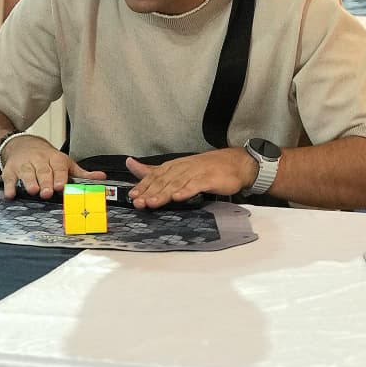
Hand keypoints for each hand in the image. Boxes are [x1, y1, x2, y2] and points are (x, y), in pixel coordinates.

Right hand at [0, 135, 105, 198]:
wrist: (23, 145)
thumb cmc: (47, 158)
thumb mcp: (65, 163)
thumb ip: (82, 173)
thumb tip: (102, 177)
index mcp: (54, 159)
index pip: (58, 167)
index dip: (60, 176)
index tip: (61, 185)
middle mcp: (39, 161)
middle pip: (43, 171)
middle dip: (45, 181)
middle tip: (47, 192)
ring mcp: (24, 165)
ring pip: (27, 173)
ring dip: (29, 182)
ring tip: (33, 190)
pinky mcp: (11, 171)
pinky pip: (9, 179)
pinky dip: (9, 187)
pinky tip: (11, 194)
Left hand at [126, 149, 256, 208]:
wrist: (235, 163)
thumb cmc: (205, 168)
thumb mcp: (177, 168)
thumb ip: (153, 170)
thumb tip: (130, 164)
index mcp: (174, 166)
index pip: (155, 175)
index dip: (143, 186)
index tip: (133, 196)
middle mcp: (183, 168)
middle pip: (164, 181)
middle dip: (150, 192)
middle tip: (139, 202)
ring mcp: (196, 173)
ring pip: (177, 183)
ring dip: (164, 193)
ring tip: (153, 203)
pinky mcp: (209, 179)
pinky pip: (196, 185)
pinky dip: (187, 190)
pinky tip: (179, 197)